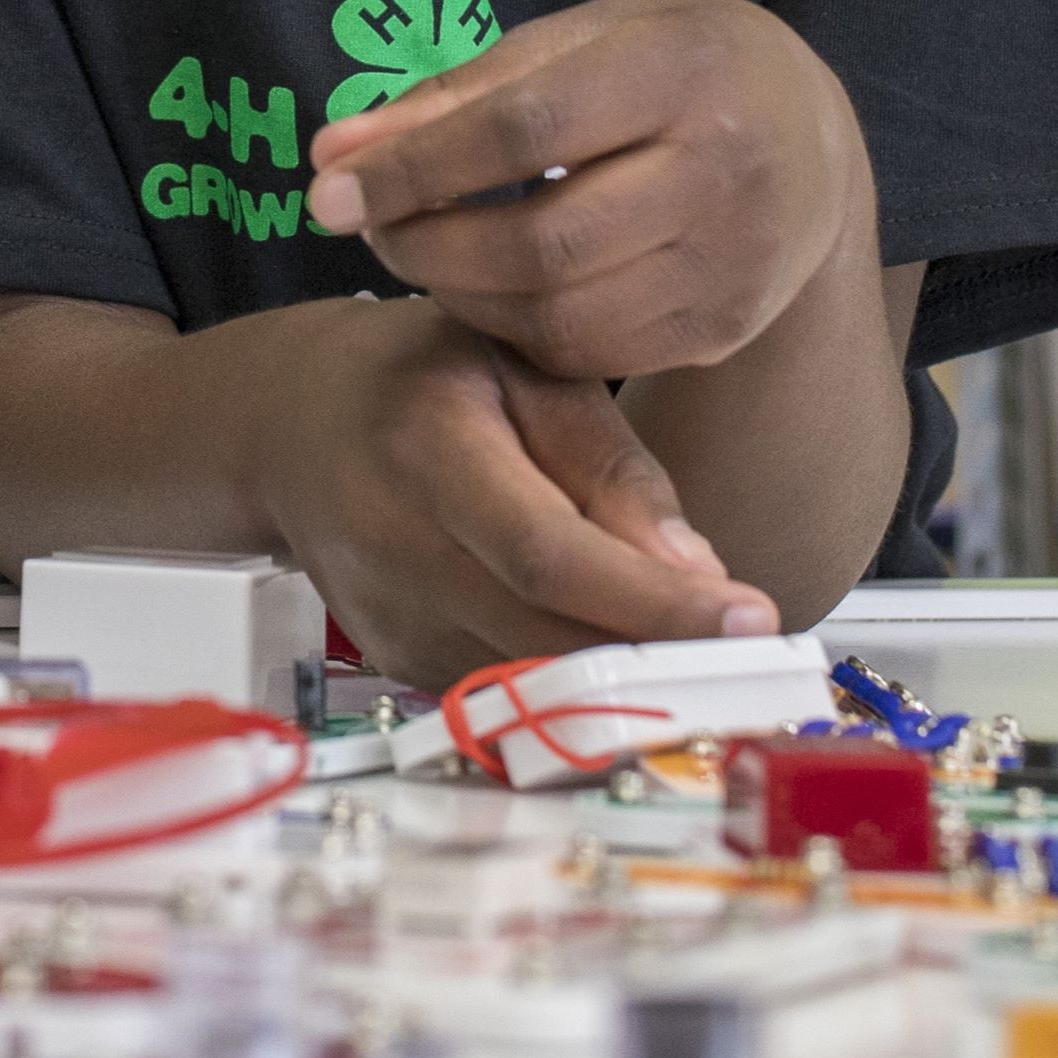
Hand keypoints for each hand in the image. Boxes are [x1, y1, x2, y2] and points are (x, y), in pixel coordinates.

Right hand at [250, 299, 777, 683]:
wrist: (290, 423)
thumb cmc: (426, 377)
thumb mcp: (525, 368)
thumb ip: (610, 464)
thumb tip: (699, 574)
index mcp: (432, 445)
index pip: (550, 551)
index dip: (651, 601)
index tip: (750, 620)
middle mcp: (396, 541)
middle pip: (544, 637)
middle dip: (664, 662)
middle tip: (767, 665)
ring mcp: (386, 613)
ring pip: (530, 682)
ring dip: (628, 686)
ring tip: (712, 663)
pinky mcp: (392, 656)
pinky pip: (504, 689)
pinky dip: (571, 683)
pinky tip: (615, 648)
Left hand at [306, 0, 870, 381]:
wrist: (815, 145)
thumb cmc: (674, 70)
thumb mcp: (584, 39)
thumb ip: (461, 92)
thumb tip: (335, 153)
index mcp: (685, 70)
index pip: (524, 130)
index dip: (414, 167)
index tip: (324, 188)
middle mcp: (725, 172)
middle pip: (539, 244)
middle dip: (425, 243)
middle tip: (368, 226)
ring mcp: (733, 264)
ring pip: (558, 317)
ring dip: (460, 295)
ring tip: (424, 250)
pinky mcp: (723, 328)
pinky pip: (591, 354)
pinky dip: (516, 330)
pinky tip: (490, 289)